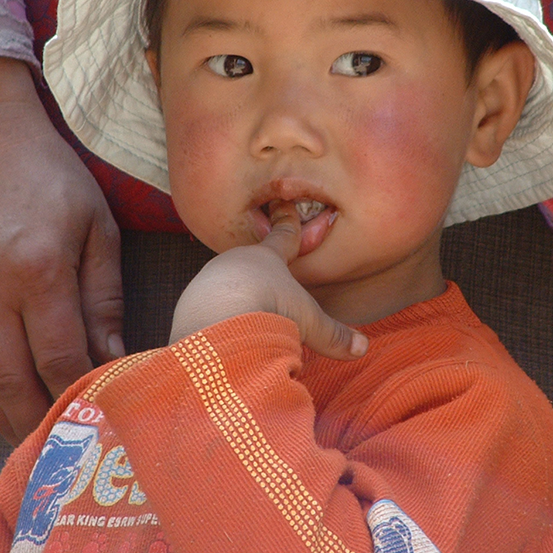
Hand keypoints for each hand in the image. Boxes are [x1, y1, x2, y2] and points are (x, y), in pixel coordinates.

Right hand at [0, 57, 123, 444]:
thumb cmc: (49, 179)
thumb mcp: (96, 226)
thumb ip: (104, 298)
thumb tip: (114, 361)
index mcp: (36, 267)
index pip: (60, 358)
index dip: (80, 394)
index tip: (101, 414)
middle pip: (12, 382)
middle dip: (41, 421)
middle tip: (67, 442)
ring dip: (2, 418)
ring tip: (32, 435)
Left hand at [169, 202, 367, 359]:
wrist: (217, 318)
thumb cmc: (269, 307)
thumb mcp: (308, 321)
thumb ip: (334, 335)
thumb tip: (362, 348)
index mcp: (267, 258)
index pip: (283, 236)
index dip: (287, 222)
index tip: (284, 204)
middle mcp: (235, 263)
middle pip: (250, 262)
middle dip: (258, 271)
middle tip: (267, 281)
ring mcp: (210, 281)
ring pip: (226, 286)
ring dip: (236, 300)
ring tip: (247, 320)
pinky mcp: (190, 305)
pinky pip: (207, 310)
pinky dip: (218, 320)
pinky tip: (224, 337)